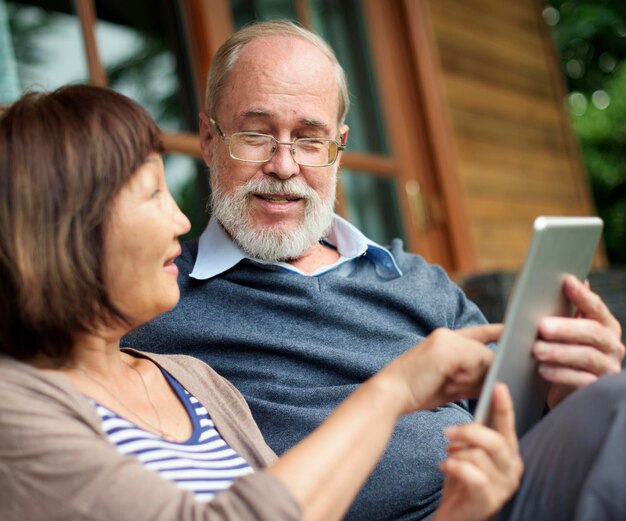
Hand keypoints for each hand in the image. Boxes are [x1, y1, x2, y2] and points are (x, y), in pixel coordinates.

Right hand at [376, 324, 501, 414]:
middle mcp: (446, 334)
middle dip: (485, 369)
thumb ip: (472, 377)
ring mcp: (446, 340)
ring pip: (481, 356)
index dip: (497, 331)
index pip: (479, 332)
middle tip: (464, 385)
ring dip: (475, 376)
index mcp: (445, 339)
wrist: (392, 393)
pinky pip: (474, 361)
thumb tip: (496, 378)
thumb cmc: (418, 392)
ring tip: (451, 384)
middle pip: (484, 350)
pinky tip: (453, 383)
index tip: (511, 331)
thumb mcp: (450, 383)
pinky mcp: (446, 349)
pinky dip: (469, 376)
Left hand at [434, 384, 522, 520]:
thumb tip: (473, 408)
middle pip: (495, 440)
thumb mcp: (470, 452)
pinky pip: (471, 475)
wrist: (456, 513)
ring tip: (449, 458)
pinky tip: (445, 467)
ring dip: (457, 454)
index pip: (508, 426)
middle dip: (468, 432)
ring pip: (479, 456)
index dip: (504, 406)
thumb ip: (475, 434)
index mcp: (509, 453)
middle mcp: (513, 469)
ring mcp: (504, 486)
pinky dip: (453, 467)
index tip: (498, 386)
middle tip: (448, 432)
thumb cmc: (463, 478)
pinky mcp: (489, 500)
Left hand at [532, 275, 624, 406]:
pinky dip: (560, 374)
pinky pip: (581, 381)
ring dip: (560, 352)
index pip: (596, 307)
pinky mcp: (597, 389)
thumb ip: (564, 309)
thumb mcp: (562, 329)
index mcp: (605, 325)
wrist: (563, 387)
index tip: (566, 282)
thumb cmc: (562, 349)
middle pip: (594, 333)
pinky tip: (542, 370)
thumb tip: (568, 280)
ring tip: (536, 350)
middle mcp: (612, 345)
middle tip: (542, 327)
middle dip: (567, 328)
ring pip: (587, 357)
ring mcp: (607, 368)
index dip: (582, 295)